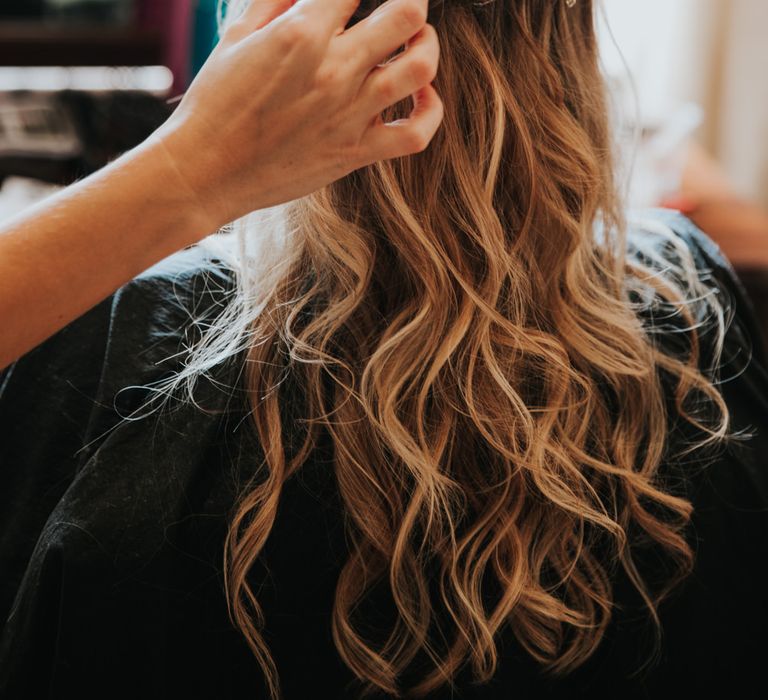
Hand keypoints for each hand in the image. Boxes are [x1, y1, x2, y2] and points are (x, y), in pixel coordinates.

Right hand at [149, 0, 442, 232]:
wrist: (208, 171)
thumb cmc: (216, 102)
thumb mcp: (238, 35)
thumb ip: (278, 0)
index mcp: (301, 34)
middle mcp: (334, 71)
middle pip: (407, 14)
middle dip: (411, 0)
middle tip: (401, 4)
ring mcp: (350, 114)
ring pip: (420, 67)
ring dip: (426, 45)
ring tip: (415, 42)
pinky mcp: (357, 152)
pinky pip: (416, 134)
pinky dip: (430, 112)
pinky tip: (420, 96)